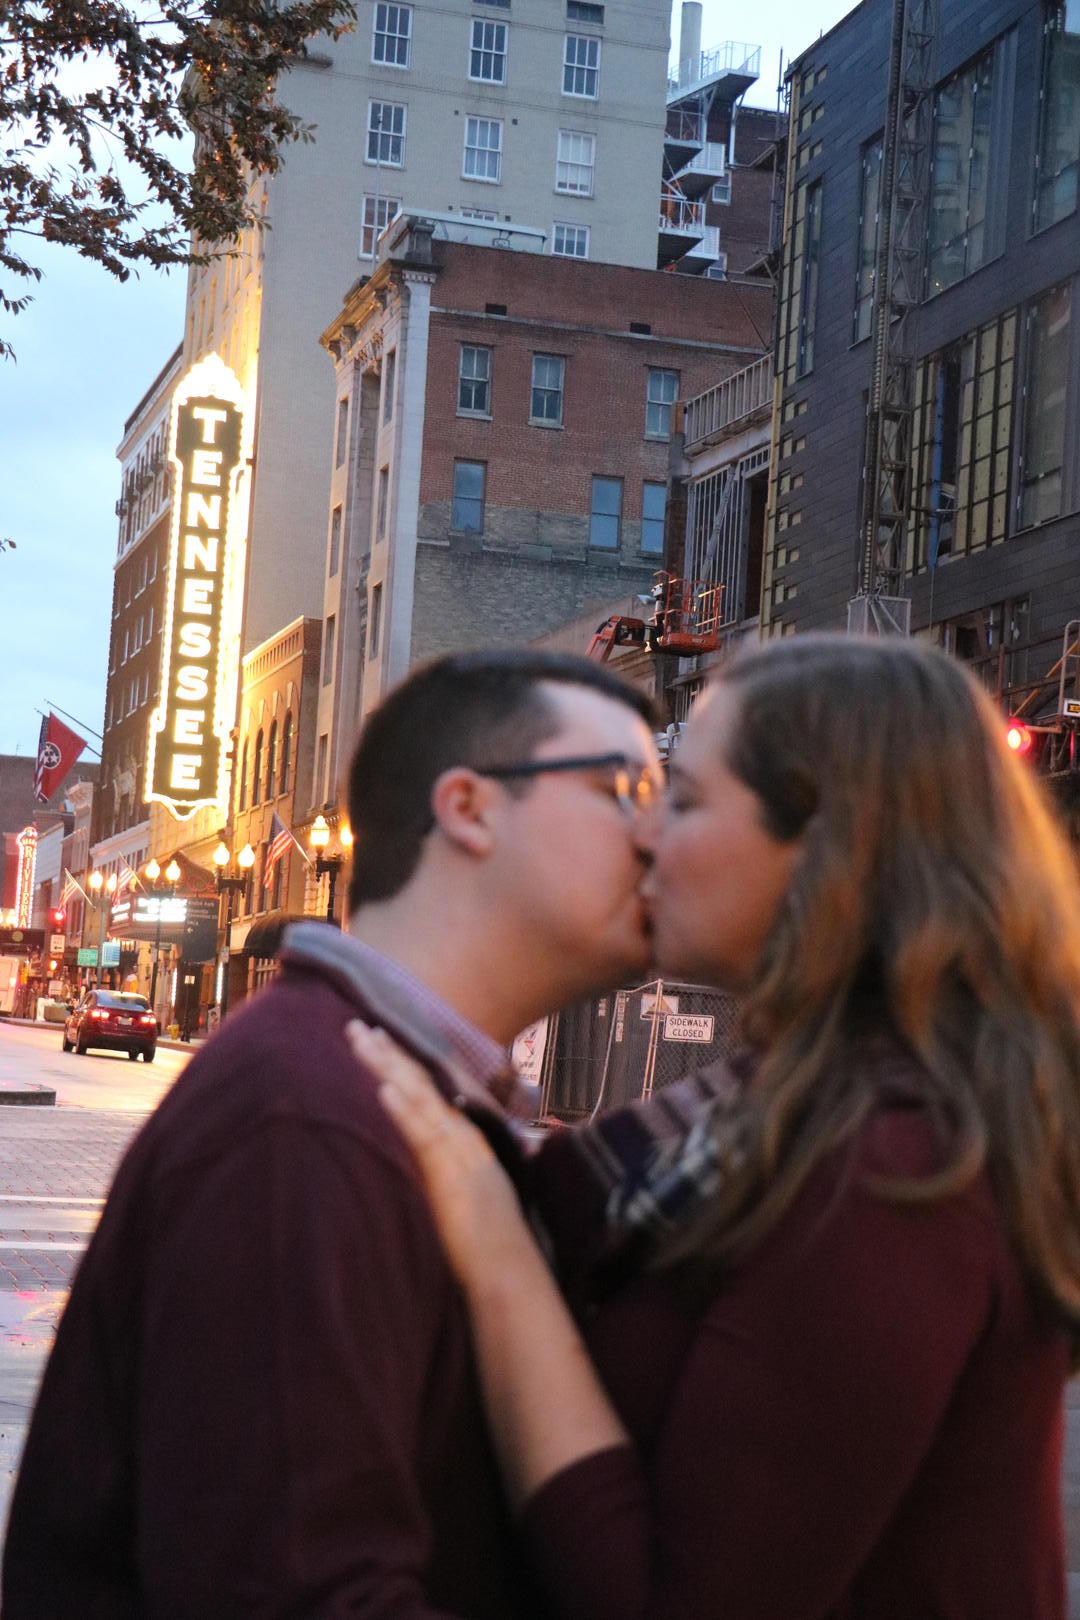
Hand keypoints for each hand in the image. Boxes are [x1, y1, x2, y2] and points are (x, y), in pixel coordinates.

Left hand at [346, 1021, 537, 1293]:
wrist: (509, 1271)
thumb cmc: (489, 1244)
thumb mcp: (470, 1198)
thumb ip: (452, 1175)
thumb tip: (430, 1167)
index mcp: (467, 1141)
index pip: (432, 1092)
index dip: (405, 1064)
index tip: (380, 1038)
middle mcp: (464, 1139)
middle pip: (422, 1085)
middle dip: (389, 1054)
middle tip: (357, 1025)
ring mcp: (458, 1154)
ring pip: (420, 1099)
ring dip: (389, 1068)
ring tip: (362, 1041)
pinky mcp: (450, 1175)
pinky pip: (423, 1135)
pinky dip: (404, 1110)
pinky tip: (384, 1089)